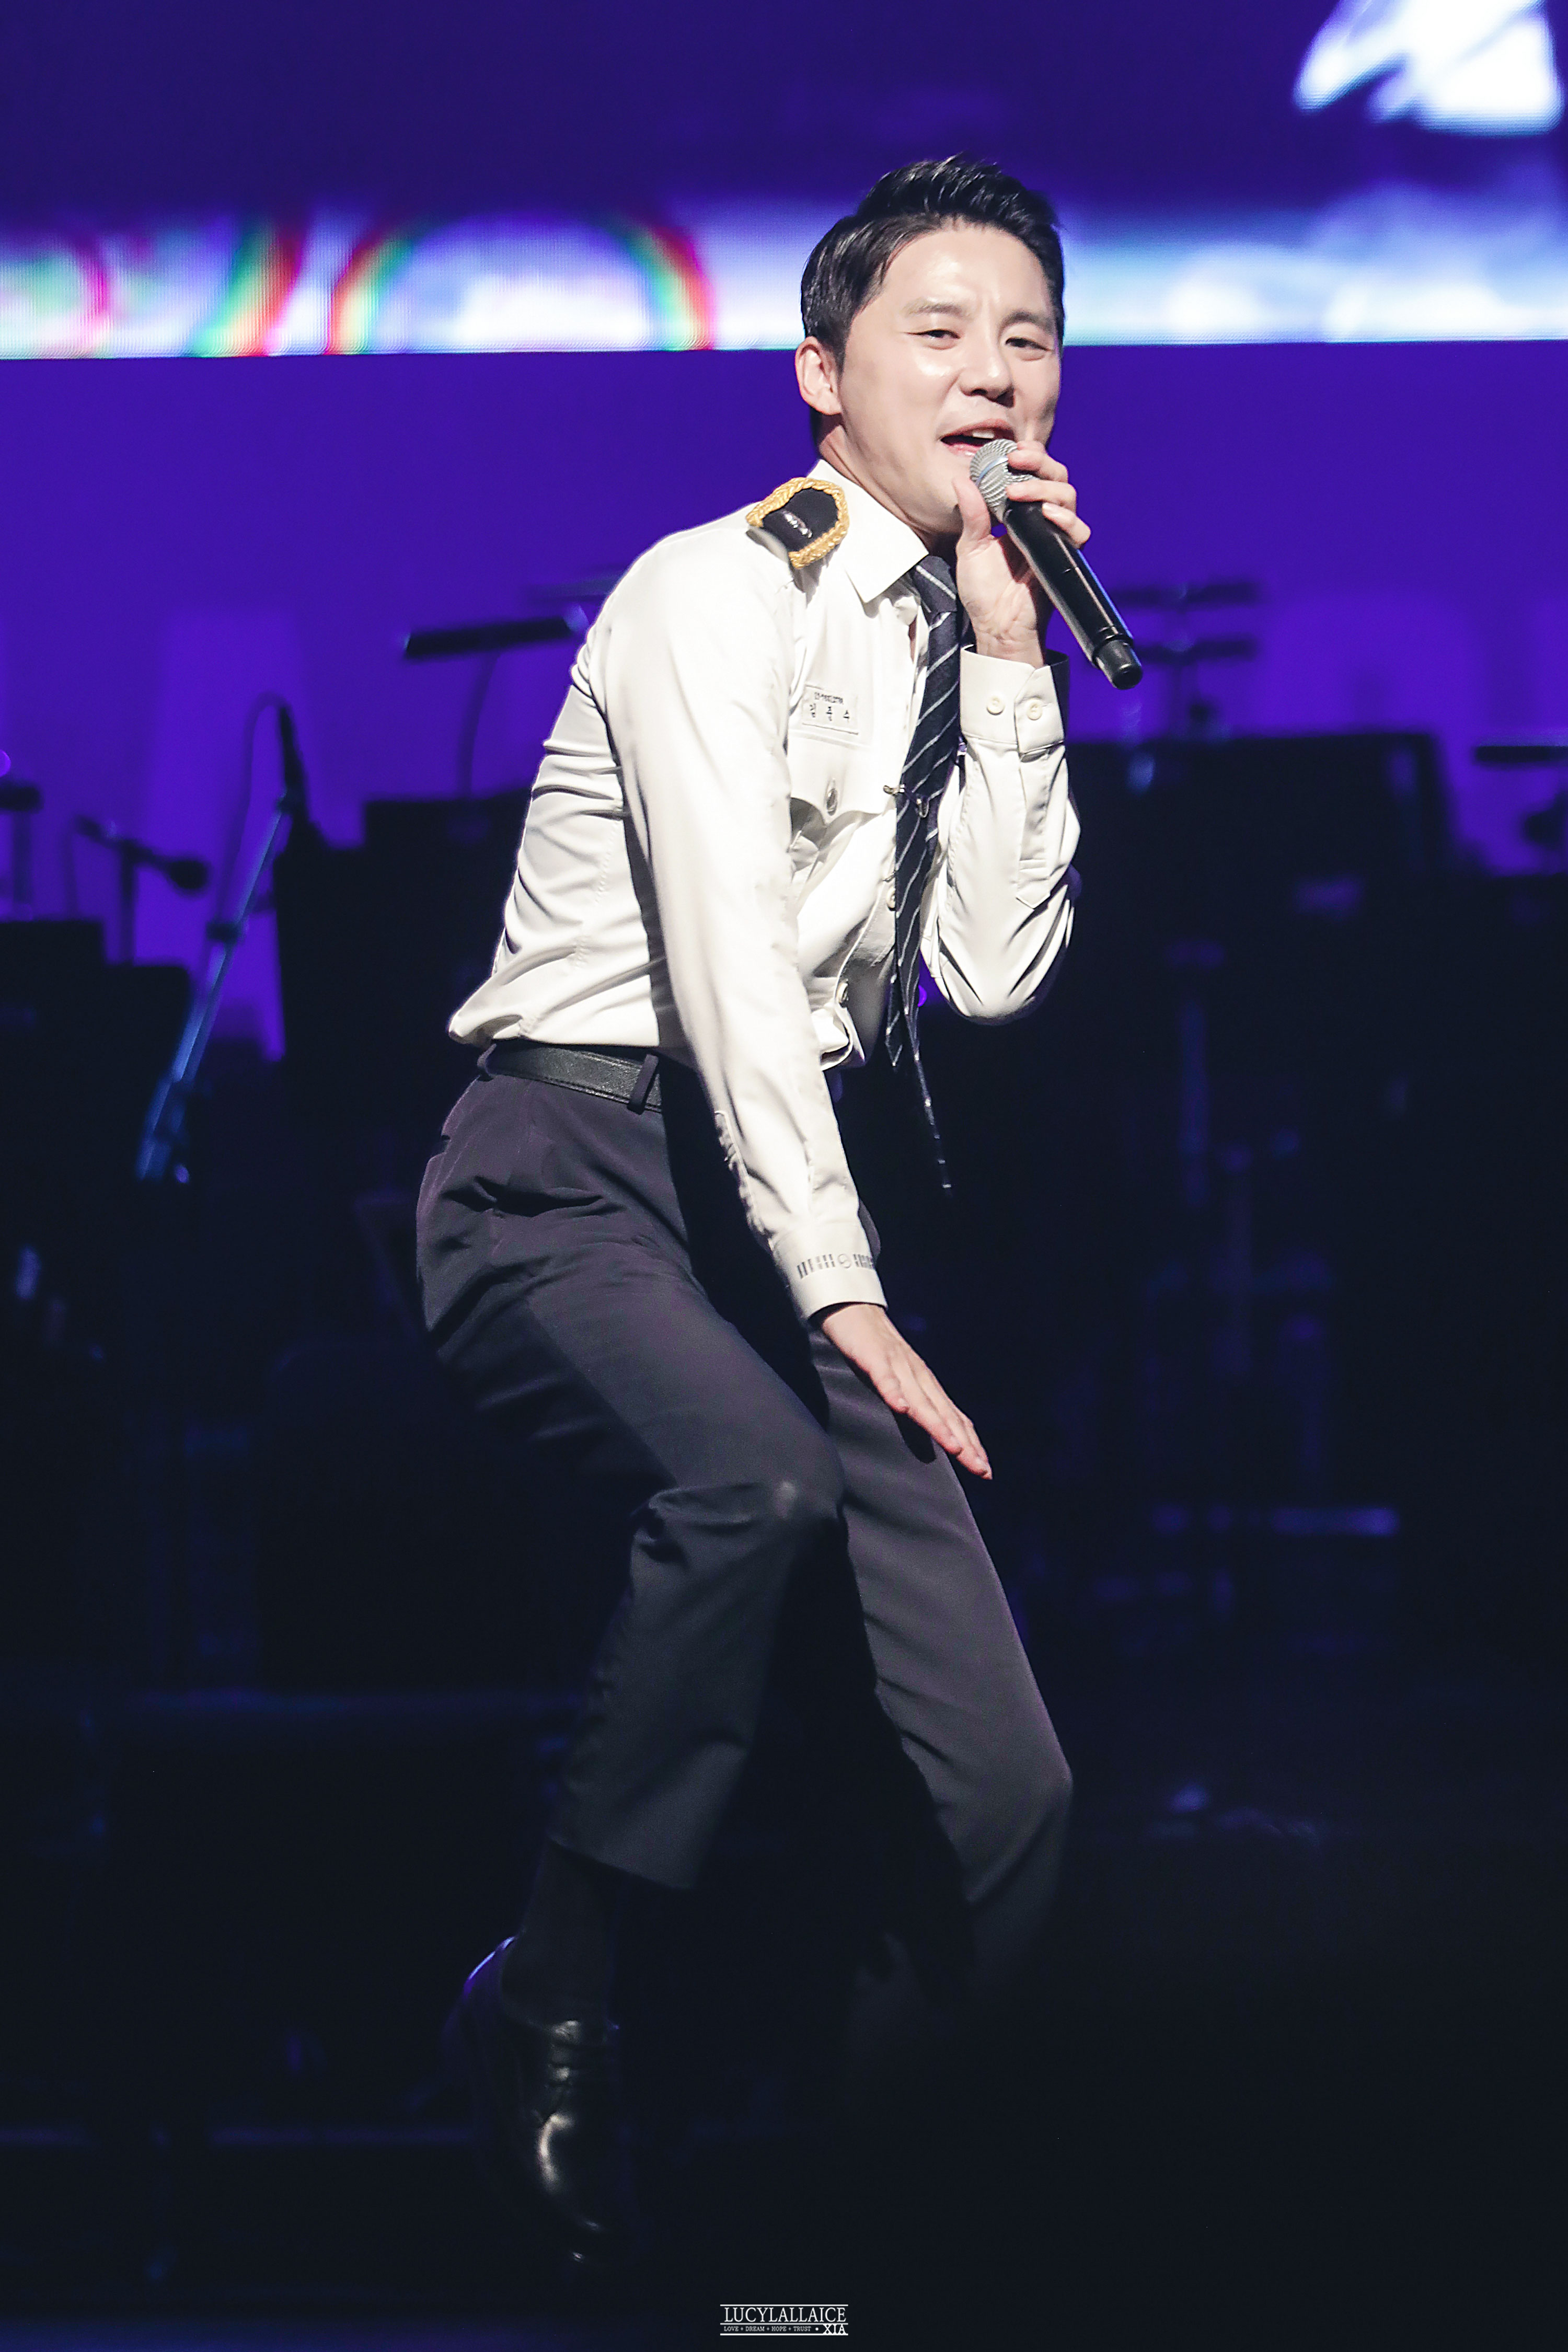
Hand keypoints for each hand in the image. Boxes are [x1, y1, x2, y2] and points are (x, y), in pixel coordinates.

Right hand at [817, 1302, 990, 1477]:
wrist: (855, 1311)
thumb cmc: (877, 1352)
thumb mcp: (899, 1386)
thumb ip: (915, 1412)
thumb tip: (931, 1448)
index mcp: (926, 1385)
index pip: (954, 1418)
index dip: (971, 1445)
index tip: (985, 1472)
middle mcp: (919, 1377)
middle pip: (945, 1414)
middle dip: (964, 1443)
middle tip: (981, 1470)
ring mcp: (898, 1366)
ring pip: (921, 1399)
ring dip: (938, 1424)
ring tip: (953, 1447)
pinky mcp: (874, 1356)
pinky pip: (885, 1377)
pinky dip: (894, 1392)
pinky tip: (901, 1408)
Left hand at [953, 442, 1088, 667]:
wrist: (996, 626)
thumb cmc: (985, 591)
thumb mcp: (971, 547)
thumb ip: (972, 514)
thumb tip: (962, 480)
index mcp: (1019, 512)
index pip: (1032, 473)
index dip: (1028, 456)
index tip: (1010, 450)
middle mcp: (1040, 519)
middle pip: (1055, 476)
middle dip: (1039, 462)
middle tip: (1017, 460)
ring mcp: (1054, 536)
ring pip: (1067, 496)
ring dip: (1045, 487)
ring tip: (1019, 494)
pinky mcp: (1064, 556)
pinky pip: (1078, 531)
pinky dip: (1065, 518)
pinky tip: (1047, 515)